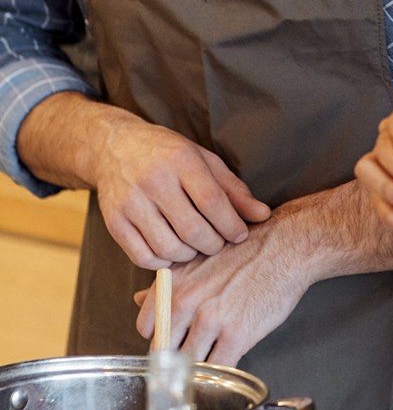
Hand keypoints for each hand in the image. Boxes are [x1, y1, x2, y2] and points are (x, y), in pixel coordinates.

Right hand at [96, 117, 270, 267]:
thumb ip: (234, 190)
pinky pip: (143, 257)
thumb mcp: (204, 161)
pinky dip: (163, 262)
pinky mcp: (114, 222)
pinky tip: (172, 249)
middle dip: (213, 245)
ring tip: (196, 245)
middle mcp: (153, 181)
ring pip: (169, 248)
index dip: (231, 226)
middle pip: (192, 230)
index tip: (240, 235)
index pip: (212, 202)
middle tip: (218, 243)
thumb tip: (263, 215)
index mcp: (180, 161)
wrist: (114, 147)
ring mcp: (130, 203)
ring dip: (190, 255)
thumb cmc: (168, 155)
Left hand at [133, 204, 308, 364]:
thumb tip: (139, 299)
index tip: (172, 342)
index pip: (147, 328)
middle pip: (166, 350)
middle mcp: (185, 302)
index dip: (160, 338)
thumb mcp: (199, 258)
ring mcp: (210, 320)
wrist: (286, 245)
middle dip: (177, 357)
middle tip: (194, 353)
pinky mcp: (236, 336)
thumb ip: (167, 284)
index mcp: (173, 283)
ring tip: (213, 358)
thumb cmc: (246, 249)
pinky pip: (217, 369)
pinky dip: (221, 373)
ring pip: (190, 363)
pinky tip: (229, 361)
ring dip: (200, 366)